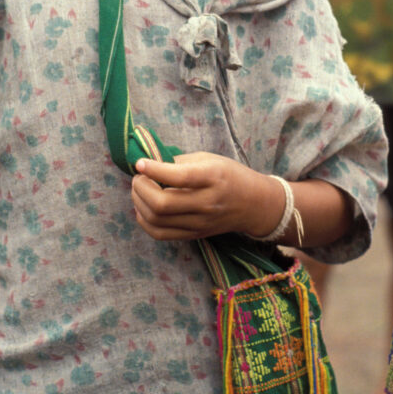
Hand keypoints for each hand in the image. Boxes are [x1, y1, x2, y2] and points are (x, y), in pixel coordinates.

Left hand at [131, 152, 282, 240]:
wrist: (254, 204)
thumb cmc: (230, 175)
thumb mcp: (209, 159)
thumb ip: (179, 161)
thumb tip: (149, 164)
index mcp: (213, 178)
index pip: (179, 177)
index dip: (154, 169)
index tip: (140, 163)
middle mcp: (207, 203)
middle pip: (163, 204)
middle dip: (141, 188)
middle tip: (138, 177)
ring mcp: (200, 223)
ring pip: (157, 220)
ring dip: (139, 203)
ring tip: (140, 190)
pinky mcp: (194, 235)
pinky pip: (160, 234)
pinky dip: (145, 220)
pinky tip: (144, 208)